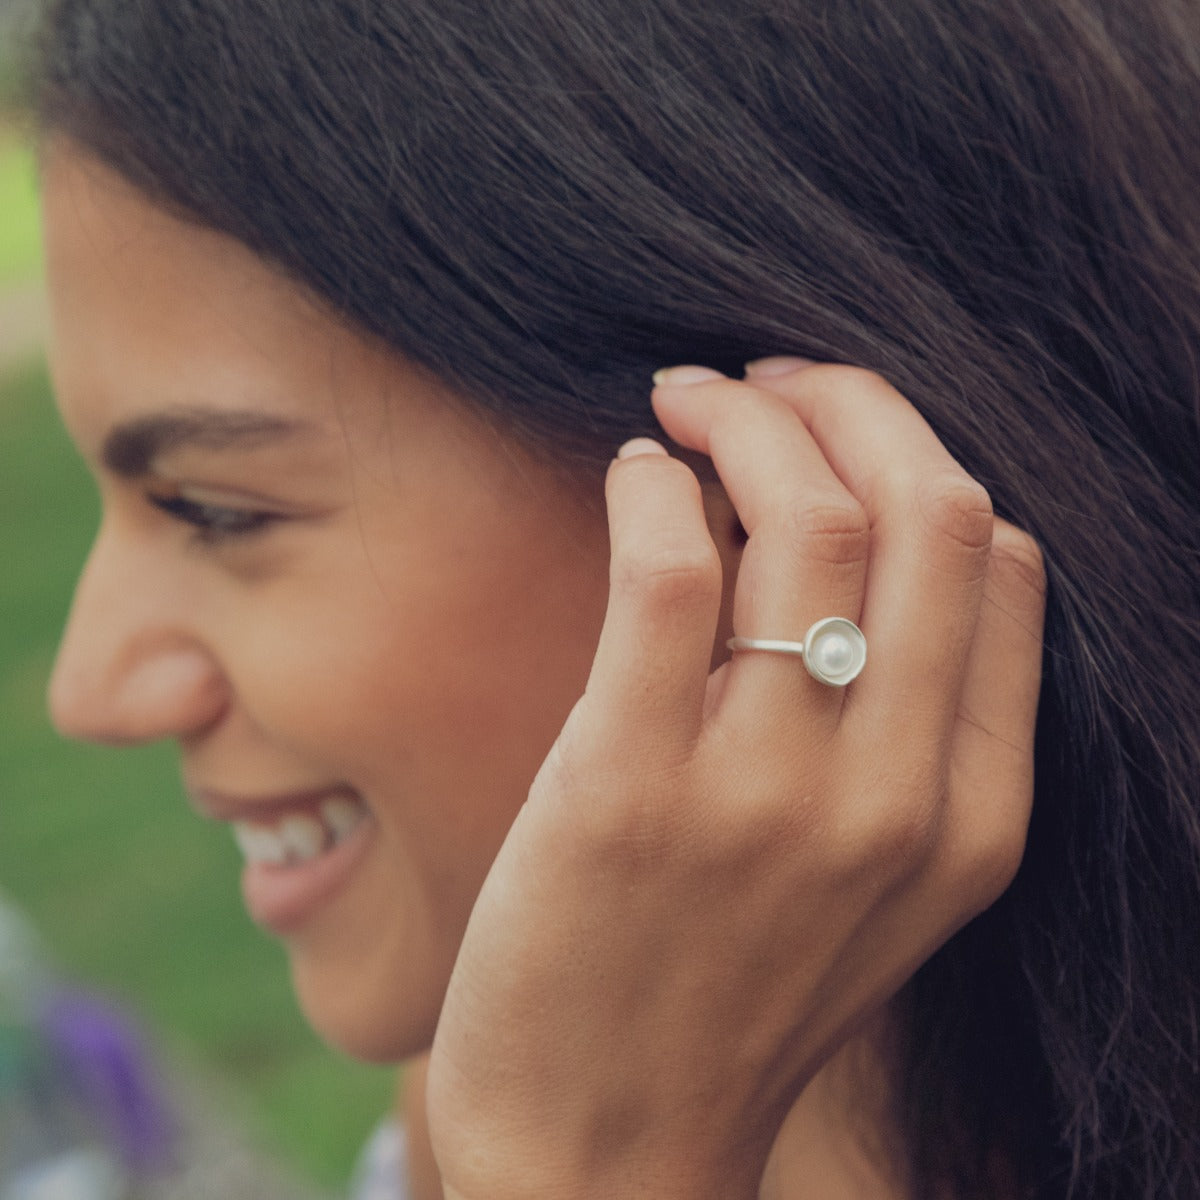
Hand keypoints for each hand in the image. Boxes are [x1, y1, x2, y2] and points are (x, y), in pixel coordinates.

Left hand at [426, 363, 1045, 1199]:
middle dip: (847, 399)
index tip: (841, 426)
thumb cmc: (730, 990)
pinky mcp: (630, 785)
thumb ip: (904, 728)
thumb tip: (857, 529)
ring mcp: (766, 793)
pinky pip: (670, 567)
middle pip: (925, 509)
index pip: (1001, 563)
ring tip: (686, 401)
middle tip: (765, 378)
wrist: (604, 1141)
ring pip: (806, 518)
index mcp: (972, 814)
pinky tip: (632, 472)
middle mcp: (894, 797)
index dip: (921, 456)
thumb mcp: (870, 880)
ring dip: (742, 418)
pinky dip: (652, 484)